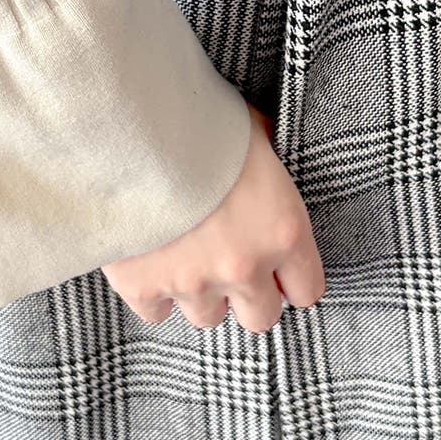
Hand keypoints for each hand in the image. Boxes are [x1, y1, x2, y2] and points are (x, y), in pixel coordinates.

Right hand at [102, 104, 324, 332]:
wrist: (133, 130)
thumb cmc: (202, 121)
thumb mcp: (252, 131)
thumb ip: (267, 156)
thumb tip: (266, 150)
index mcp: (283, 231)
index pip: (306, 290)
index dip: (290, 279)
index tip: (276, 269)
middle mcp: (244, 267)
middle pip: (261, 318)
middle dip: (247, 296)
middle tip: (228, 264)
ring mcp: (193, 283)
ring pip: (207, 318)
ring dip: (200, 293)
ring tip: (184, 255)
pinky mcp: (143, 287)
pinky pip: (155, 312)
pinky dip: (152, 292)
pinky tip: (149, 258)